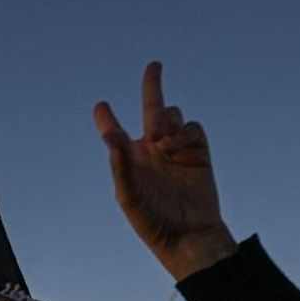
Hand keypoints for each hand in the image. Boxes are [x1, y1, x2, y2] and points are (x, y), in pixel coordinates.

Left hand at [93, 62, 235, 279]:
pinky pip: (193, 129)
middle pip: (152, 106)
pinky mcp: (198, 153)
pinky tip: (174, 147)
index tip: (101, 106)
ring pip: (173, 115)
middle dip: (153, 83)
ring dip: (165, 118)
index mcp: (129, 157)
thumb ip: (118, 160)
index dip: (107, 117)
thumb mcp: (128, 192)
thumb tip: (109, 131)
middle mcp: (152, 148)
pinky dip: (184, 132)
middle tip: (154, 65)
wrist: (188, 235)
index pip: (116, 130)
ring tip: (160, 138)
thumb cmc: (151, 218)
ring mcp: (176, 149)